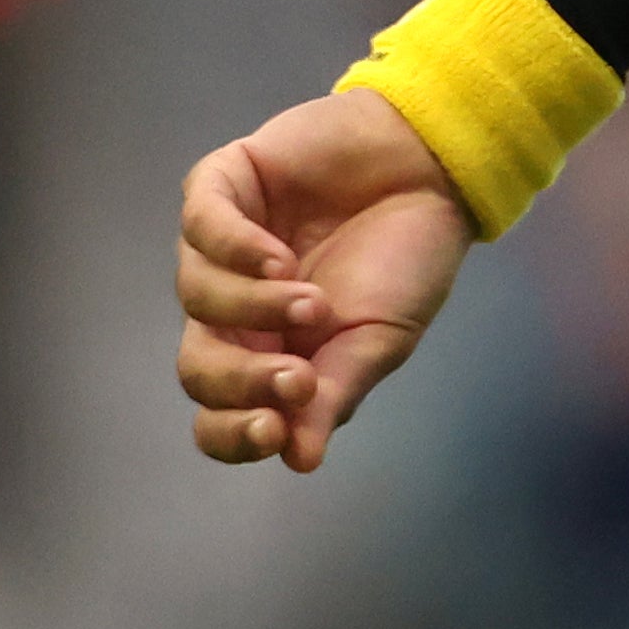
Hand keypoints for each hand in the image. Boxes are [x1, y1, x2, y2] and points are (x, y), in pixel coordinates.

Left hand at [173, 88, 472, 470]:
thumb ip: (336, 393)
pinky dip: (233, 251)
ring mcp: (221, 247)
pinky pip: (199, 227)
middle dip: (242, 381)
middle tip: (298, 379)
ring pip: (196, 296)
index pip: (222, 414)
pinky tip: (279, 258)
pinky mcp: (221, 186)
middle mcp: (237, 309)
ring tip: (313, 300)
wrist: (433, 167)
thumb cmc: (408, 256)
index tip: (275, 432)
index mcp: (275, 355)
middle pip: (197, 367)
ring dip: (255, 308)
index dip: (234, 434)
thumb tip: (300, 462)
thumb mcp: (380, 339)